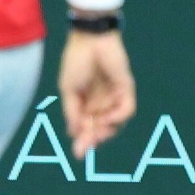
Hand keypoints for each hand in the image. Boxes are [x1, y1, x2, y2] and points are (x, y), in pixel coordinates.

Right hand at [58, 30, 135, 158]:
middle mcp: (101, 101)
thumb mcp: (68, 89)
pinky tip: (107, 117)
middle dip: (93, 139)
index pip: (86, 125)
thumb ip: (72, 111)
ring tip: (96, 129)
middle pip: (100, 127)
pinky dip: (118, 116)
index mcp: (85, 101)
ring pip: (115, 122)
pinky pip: (126, 110)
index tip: (78, 154)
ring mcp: (114, 96)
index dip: (83, 139)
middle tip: (85, 148)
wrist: (90, 41)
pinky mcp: (126, 90)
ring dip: (106, 129)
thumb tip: (73, 134)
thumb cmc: (76, 62)